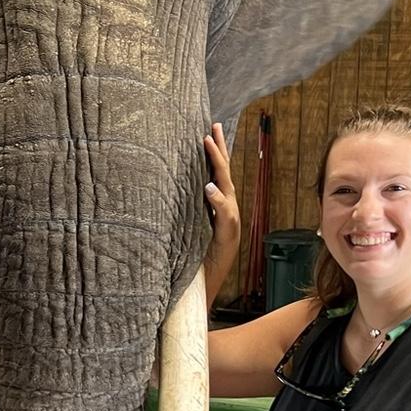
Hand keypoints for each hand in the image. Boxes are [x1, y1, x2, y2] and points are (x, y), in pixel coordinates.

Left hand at [202, 121, 240, 300]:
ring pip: (226, 186)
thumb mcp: (190, 229)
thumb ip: (192, 211)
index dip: (214, 151)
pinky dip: (218, 201)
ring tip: (208, 143)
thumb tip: (180, 191)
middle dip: (219, 148)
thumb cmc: (194, 257)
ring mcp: (229, 221)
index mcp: (218, 205)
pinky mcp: (227, 235)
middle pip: (225, 172)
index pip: (218, 173)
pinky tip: (209, 188)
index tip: (207, 130)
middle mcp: (227, 209)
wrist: (205, 285)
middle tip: (212, 126)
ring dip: (217, 164)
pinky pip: (224, 215)